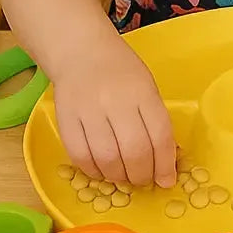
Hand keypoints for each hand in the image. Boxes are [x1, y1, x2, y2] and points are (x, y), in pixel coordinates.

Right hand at [52, 38, 176, 188]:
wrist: (81, 52)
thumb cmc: (120, 71)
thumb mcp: (147, 86)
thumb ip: (154, 119)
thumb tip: (164, 161)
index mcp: (142, 91)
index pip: (159, 135)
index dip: (165, 164)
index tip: (167, 180)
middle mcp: (116, 101)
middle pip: (134, 151)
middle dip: (142, 175)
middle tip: (144, 180)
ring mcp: (88, 111)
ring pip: (107, 159)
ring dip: (119, 177)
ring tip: (125, 176)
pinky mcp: (65, 121)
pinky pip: (81, 157)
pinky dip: (95, 172)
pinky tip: (103, 170)